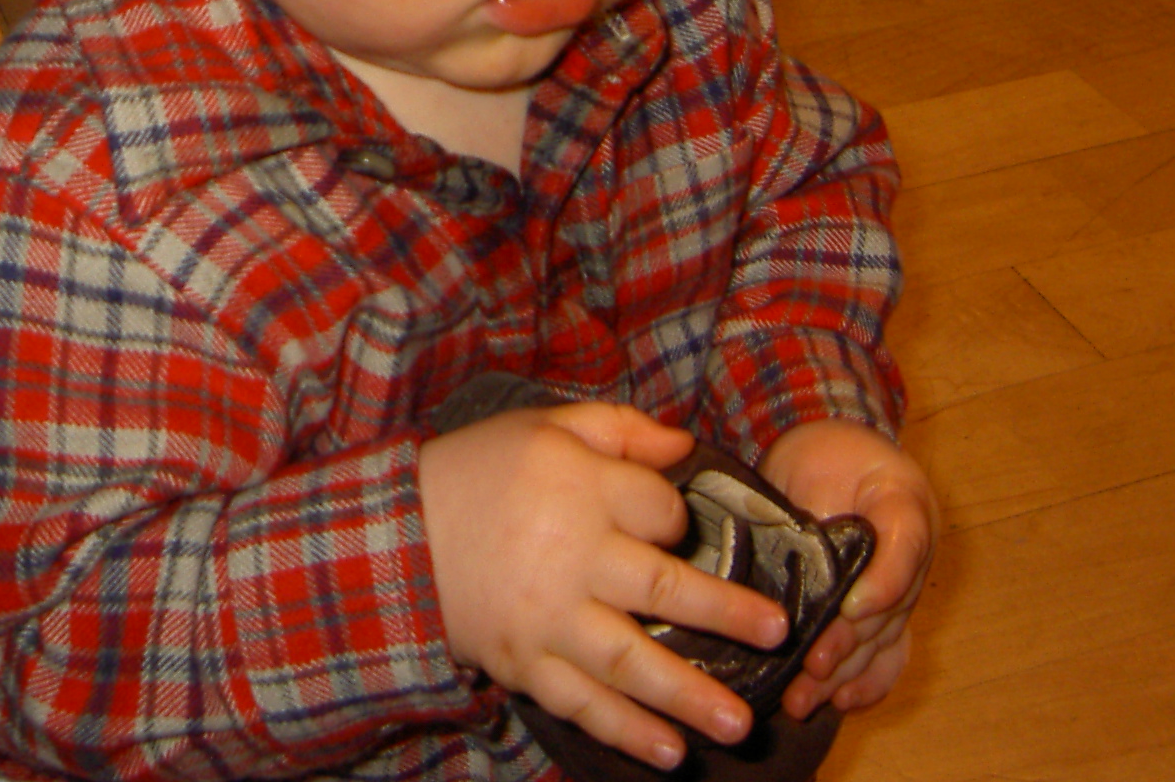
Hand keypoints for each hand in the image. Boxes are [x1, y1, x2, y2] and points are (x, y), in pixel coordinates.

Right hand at [418, 403, 789, 770]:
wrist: (397, 535)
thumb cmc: (481, 471)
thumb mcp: (545, 425)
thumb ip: (620, 429)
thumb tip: (687, 445)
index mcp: (579, 488)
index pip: (659, 509)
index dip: (678, 517)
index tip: (679, 525)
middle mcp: (570, 555)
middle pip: (662, 587)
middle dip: (725, 613)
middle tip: (778, 635)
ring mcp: (547, 618)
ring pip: (630, 660)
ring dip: (688, 694)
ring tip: (740, 724)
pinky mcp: (524, 664)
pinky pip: (582, 703)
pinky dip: (626, 732)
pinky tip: (670, 753)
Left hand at [755, 419, 935, 718]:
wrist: (833, 448)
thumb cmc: (826, 452)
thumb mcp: (820, 461)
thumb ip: (816, 513)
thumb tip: (797, 567)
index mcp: (905, 503)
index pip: (906, 546)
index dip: (882, 584)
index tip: (852, 609)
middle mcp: (911, 554)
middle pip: (888, 608)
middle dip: (849, 643)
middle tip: (813, 665)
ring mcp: (902, 586)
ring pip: (882, 639)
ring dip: (847, 673)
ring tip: (807, 697)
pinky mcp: (884, 608)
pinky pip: (888, 652)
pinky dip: (867, 681)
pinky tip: (840, 702)